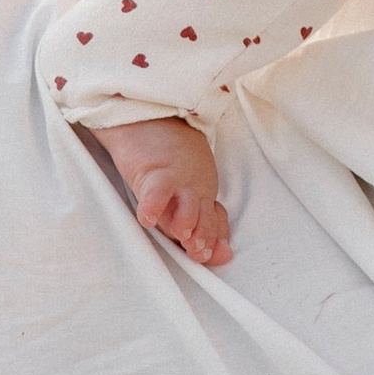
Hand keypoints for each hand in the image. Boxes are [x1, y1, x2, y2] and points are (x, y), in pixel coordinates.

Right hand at [92, 114, 231, 269]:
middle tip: (198, 251)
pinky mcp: (156, 171)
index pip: (215, 221)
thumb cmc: (169, 161)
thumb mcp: (189, 194)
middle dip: (202, 236)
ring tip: (183, 233)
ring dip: (186, 222)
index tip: (215, 254)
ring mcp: (179, 180)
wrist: (150, 119)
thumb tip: (224, 256)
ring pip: (187, 206)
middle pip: (202, 218)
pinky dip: (153, 205)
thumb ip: (206, 224)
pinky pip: (156, 192)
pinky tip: (149, 219)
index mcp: (204, 194)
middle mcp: (196, 189)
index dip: (215, 239)